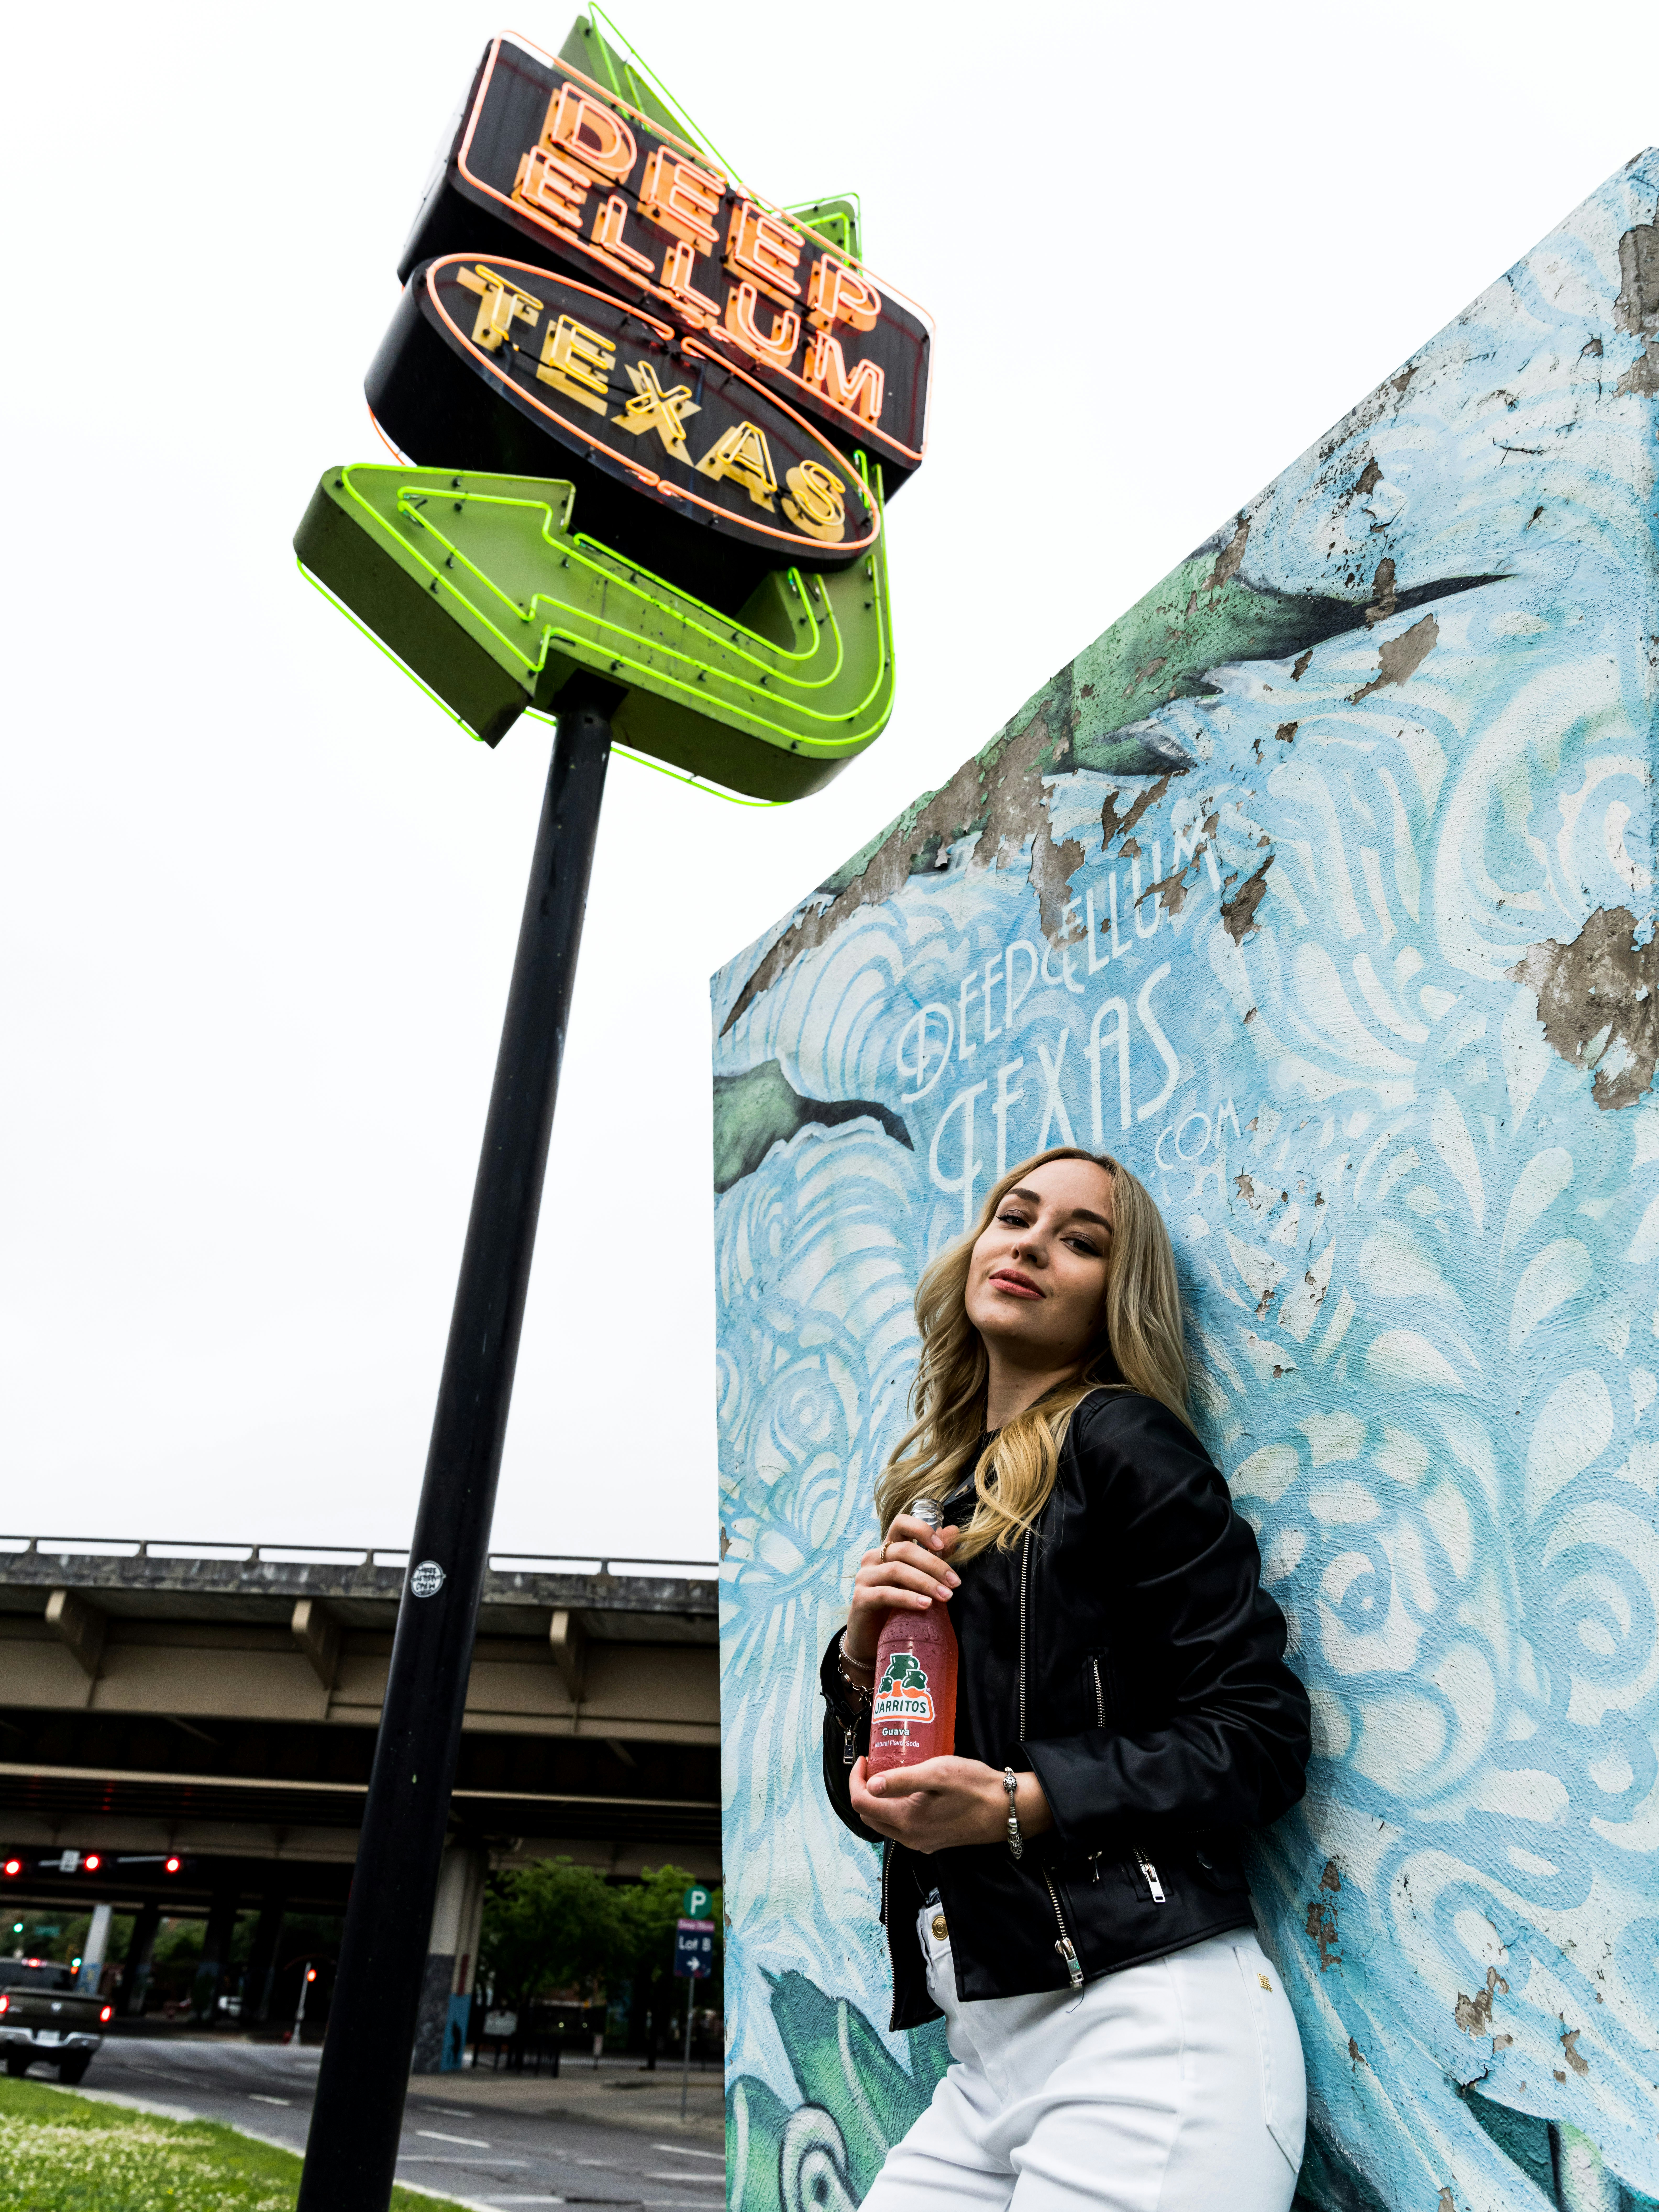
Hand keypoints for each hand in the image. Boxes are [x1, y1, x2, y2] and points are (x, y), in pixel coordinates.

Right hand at [844, 1513, 960, 1667]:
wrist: (870, 1636)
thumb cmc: (895, 1604)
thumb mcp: (915, 1578)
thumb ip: (933, 1555)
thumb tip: (954, 1531)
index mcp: (887, 1549)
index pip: (900, 1523)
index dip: (921, 1529)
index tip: (941, 1545)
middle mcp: (873, 1558)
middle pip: (904, 1550)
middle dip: (933, 1564)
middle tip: (955, 1582)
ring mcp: (864, 1577)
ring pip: (896, 1570)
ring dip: (925, 1582)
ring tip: (946, 1596)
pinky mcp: (861, 1598)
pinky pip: (886, 1594)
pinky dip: (908, 1598)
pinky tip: (925, 1605)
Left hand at [848, 1755, 1053, 1853]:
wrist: (1006, 1810)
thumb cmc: (974, 1786)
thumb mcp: (938, 1773)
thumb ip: (902, 1780)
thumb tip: (870, 1785)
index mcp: (906, 1820)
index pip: (861, 1803)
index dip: (855, 1779)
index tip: (865, 1758)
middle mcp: (909, 1837)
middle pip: (869, 1815)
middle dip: (863, 1790)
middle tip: (873, 1764)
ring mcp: (921, 1842)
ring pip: (884, 1822)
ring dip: (878, 1799)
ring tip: (889, 1773)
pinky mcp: (932, 1841)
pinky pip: (901, 1827)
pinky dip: (894, 1808)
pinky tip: (908, 1790)